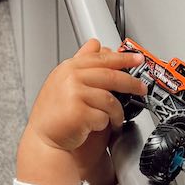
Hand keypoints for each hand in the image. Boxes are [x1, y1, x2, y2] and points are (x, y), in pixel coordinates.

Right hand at [26, 39, 143, 152]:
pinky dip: (104, 125)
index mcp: (69, 68)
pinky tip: (98, 127)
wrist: (43, 139)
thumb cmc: (54, 114)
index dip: (123, 58)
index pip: (102, 58)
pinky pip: (103, 117)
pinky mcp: (79, 114)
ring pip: (109, 100)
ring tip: (116, 120)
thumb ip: (81, 62)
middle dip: (131, 83)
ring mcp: (74, 95)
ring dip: (116, 113)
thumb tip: (96, 45)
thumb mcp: (64, 81)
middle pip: (111, 76)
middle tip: (141, 88)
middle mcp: (71, 78)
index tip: (137, 59)